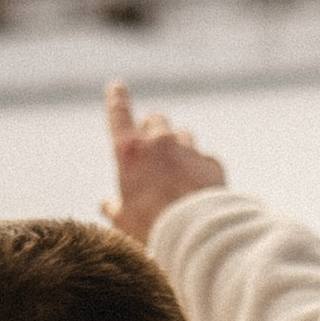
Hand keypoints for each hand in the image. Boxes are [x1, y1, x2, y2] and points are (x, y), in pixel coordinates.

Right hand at [104, 81, 225, 243]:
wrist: (195, 234)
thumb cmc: (150, 228)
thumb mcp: (123, 221)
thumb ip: (114, 207)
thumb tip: (107, 204)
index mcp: (130, 152)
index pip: (119, 114)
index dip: (116, 100)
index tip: (116, 86)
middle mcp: (160, 143)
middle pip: (156, 119)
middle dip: (152, 128)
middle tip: (151, 146)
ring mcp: (189, 150)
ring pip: (182, 136)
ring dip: (176, 147)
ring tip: (175, 173)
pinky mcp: (211, 163)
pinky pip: (203, 158)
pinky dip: (198, 168)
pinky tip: (196, 189)